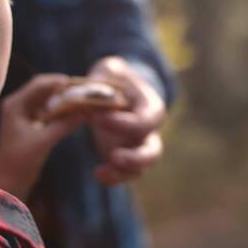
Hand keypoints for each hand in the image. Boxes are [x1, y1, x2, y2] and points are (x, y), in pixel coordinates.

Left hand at [0, 74, 85, 199]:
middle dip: (64, 90)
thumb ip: (64, 124)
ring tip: (82, 101)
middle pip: (44, 89)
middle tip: (84, 91)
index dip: (59, 81)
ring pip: (48, 100)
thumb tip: (86, 113)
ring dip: (64, 100)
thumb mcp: (44, 141)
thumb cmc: (20, 162)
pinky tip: (74, 113)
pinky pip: (48, 111)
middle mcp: (18, 105)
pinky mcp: (30, 123)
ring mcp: (24, 114)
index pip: (39, 84)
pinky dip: (61, 111)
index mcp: (15, 104)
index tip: (79, 83)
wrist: (9, 182)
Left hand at [88, 56, 165, 184]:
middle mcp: (150, 131)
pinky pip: (126, 174)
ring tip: (100, 172)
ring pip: (142, 168)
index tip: (97, 118)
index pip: (146, 119)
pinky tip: (97, 174)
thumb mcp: (109, 69)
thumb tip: (94, 89)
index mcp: (150, 107)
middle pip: (153, 151)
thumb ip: (104, 75)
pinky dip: (113, 178)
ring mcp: (139, 147)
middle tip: (114, 156)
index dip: (125, 123)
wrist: (113, 92)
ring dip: (123, 173)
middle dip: (135, 157)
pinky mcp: (126, 159)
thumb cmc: (113, 78)